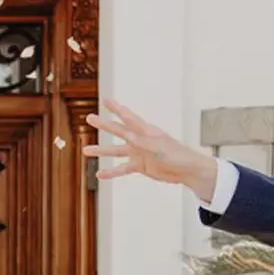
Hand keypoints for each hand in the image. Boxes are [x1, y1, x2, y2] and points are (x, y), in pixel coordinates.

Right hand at [83, 100, 220, 200]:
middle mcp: (139, 140)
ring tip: (86, 151)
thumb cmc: (177, 155)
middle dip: (104, 125)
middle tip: (90, 118)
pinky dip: (111, 172)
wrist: (187, 170)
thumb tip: (126, 136)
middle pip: (118, 131)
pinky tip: (100, 174)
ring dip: (101, 151)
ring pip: (116, 151)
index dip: (116, 108)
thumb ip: (142, 142)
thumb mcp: (159, 147)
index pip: (128, 117)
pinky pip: (122, 169)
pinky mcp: (140, 166)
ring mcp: (138, 153)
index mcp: (146, 131)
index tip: (106, 100)